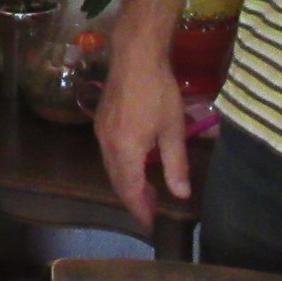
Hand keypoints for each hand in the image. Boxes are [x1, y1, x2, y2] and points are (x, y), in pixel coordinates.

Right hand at [95, 50, 188, 226]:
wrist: (135, 56)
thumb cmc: (158, 92)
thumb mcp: (173, 130)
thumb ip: (176, 165)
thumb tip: (181, 194)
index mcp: (126, 151)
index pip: (131, 190)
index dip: (140, 209)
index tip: (149, 224)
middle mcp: (107, 146)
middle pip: (117, 182)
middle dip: (133, 199)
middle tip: (151, 209)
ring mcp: (101, 133)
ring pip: (111, 168)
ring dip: (127, 183)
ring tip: (147, 190)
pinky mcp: (100, 122)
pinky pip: (108, 154)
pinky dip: (121, 167)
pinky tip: (135, 163)